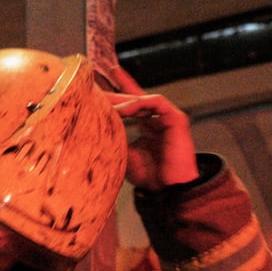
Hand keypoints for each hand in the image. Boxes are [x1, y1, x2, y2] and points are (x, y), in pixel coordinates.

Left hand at [105, 65, 198, 190]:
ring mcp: (168, 118)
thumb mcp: (125, 155)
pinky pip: (156, 102)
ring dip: (124, 100)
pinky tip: (124, 111)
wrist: (169, 189)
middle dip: (116, 91)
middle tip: (98, 86)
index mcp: (147, 127)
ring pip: (144, 98)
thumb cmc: (150, 176)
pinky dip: (139, 104)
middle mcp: (158, 119)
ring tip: (107, 105)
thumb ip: (116, 139)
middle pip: (136, 97)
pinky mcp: (176, 118)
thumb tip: (95, 129)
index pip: (132, 105)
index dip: (120, 91)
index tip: (103, 81)